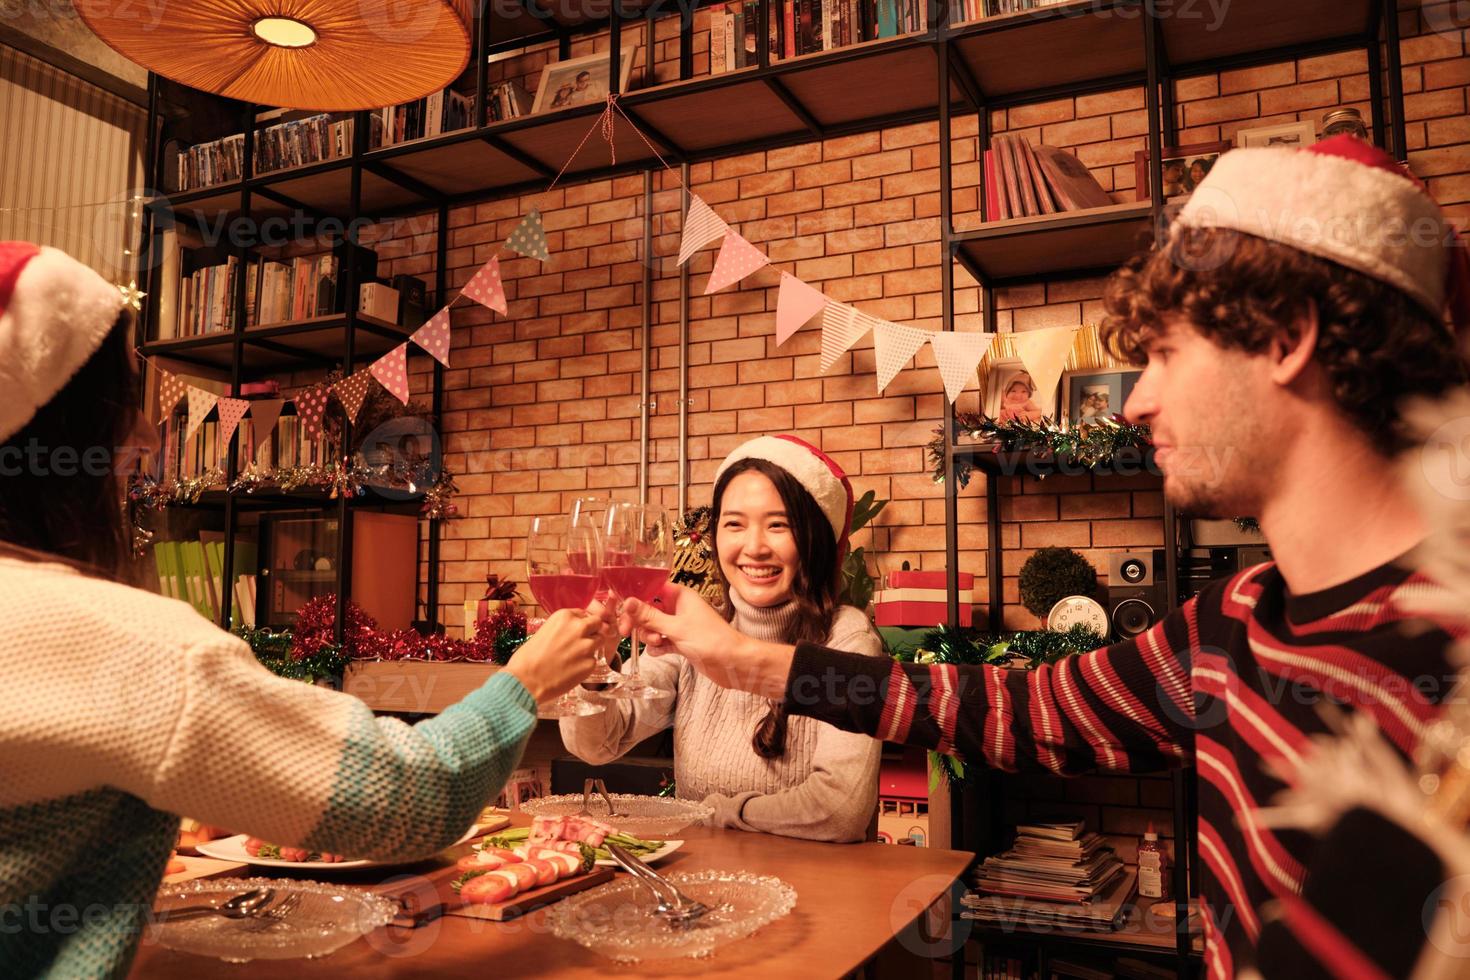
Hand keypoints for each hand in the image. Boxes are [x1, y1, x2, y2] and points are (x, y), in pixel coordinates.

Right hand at [503, 608, 606, 702]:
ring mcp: (587, 646)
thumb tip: (576, 629)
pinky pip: (594, 660)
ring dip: (591, 647)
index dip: (580, 624)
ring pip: (599, 641)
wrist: (526, 680)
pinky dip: (586, 665)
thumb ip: (564, 627)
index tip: (574, 632)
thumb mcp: (545, 630)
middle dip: (592, 631)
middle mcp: (579, 627)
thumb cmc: (529, 657)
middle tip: (580, 643)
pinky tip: (571, 670)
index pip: (584, 614)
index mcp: (565, 616)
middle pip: (597, 623)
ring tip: (574, 657)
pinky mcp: (591, 663)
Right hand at [617, 585, 793, 699]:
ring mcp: (680, 625)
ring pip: (652, 626)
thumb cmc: (712, 640)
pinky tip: (660, 652)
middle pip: (648, 609)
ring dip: (649, 635)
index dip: (634, 597)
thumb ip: (650, 616)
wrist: (733, 663)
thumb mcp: (676, 627)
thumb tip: (627, 602)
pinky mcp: (681, 642)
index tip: (621, 608)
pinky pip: (660, 641)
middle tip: (627, 631)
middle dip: (638, 621)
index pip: (650, 588)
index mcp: (680, 596)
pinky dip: (657, 646)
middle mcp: (679, 608)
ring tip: (657, 642)